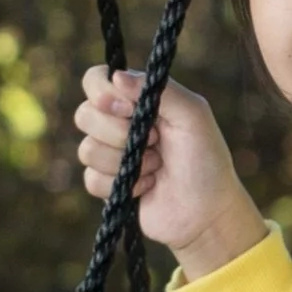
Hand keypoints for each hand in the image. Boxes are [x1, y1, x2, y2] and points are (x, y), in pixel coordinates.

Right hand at [79, 65, 261, 274]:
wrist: (207, 214)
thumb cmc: (207, 161)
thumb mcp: (194, 115)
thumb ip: (161, 89)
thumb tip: (117, 76)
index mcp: (138, 99)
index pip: (96, 81)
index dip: (103, 94)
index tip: (128, 110)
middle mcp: (120, 123)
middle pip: (84, 115)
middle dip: (118, 133)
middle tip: (153, 142)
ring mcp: (112, 155)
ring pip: (87, 150)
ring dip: (124, 162)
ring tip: (155, 167)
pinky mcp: (108, 185)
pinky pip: (91, 179)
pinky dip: (121, 185)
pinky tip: (146, 187)